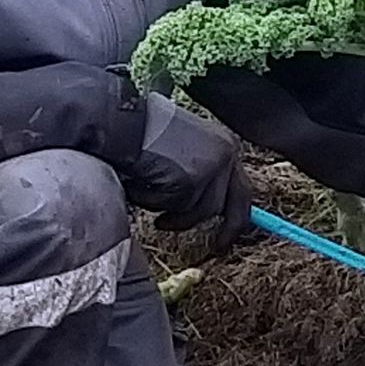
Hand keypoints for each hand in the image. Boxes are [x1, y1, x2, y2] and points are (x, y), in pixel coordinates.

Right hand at [119, 95, 253, 236]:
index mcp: (226, 145)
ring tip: (145, 190)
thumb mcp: (185, 151)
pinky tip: (139, 181)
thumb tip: (212, 210)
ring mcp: (210, 167)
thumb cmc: (144, 133)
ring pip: (197, 211)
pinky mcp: (191, 179)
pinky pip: (173, 206)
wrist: (122, 120)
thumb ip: (201, 175)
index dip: (235, 218)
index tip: (226, 239)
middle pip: (225, 206)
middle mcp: (225, 154)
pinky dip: (151, 201)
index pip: (242, 191)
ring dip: (168, 209)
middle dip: (220, 230)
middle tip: (210, 245)